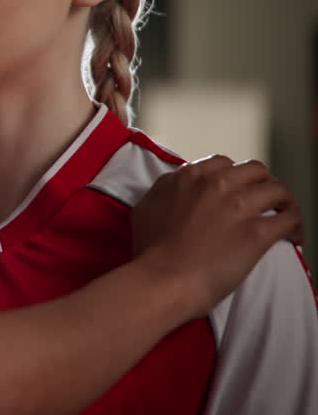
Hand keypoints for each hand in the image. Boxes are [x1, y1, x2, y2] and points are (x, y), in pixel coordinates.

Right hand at [133, 155, 302, 317]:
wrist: (163, 279)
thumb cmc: (150, 251)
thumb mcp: (146, 206)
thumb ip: (165, 189)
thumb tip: (175, 188)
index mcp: (189, 176)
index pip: (223, 163)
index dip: (234, 176)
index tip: (237, 189)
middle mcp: (216, 184)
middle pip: (255, 170)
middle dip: (262, 183)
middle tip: (263, 200)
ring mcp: (238, 206)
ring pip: (278, 190)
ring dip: (285, 202)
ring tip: (285, 215)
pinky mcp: (257, 232)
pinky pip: (289, 219)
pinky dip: (296, 226)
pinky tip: (294, 237)